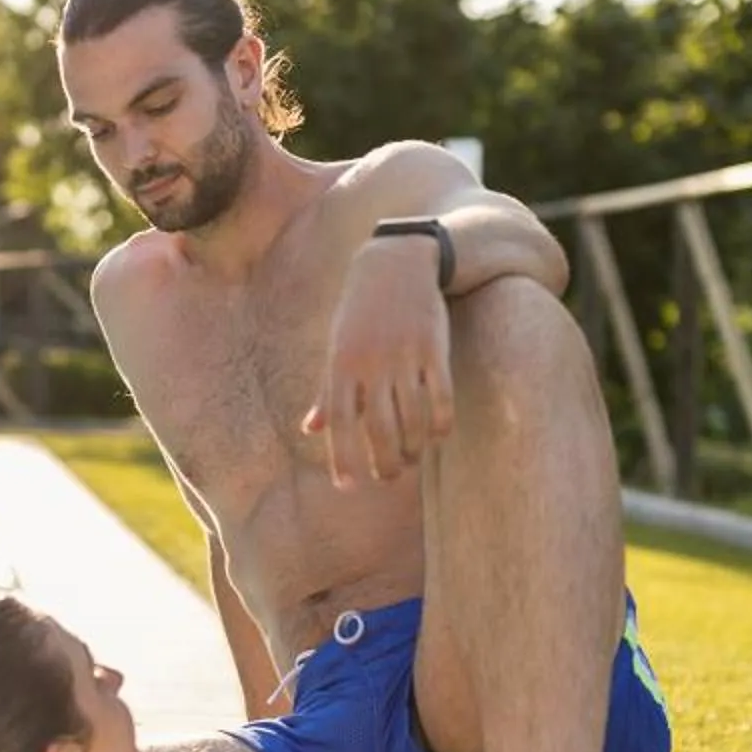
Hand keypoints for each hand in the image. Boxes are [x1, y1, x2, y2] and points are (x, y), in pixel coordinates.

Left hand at [302, 238, 455, 486]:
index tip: (348, 487)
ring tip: (410, 460)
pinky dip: (441, 424)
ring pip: (413, 418)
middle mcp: (372, 363)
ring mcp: (405, 355)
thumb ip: (327, 392)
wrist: (395, 264)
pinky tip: (438, 437)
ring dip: (413, 448)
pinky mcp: (434, 347)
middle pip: (380, 429)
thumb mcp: (338, 348)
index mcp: (342, 365)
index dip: (343, 458)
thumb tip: (311, 429)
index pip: (341, 423)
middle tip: (388, 477)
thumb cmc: (360, 314)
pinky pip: (441, 396)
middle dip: (385, 462)